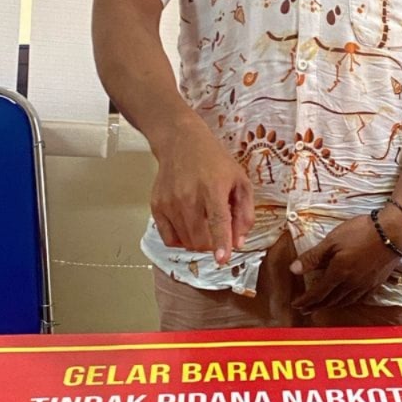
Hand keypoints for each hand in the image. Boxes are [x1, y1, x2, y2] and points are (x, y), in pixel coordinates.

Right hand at [151, 115, 254, 264]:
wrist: (181, 142)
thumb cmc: (214, 161)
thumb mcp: (240, 181)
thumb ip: (244, 213)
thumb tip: (239, 242)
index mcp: (213, 188)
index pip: (217, 221)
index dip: (220, 242)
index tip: (222, 259)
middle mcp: (189, 196)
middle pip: (199, 238)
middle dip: (211, 245)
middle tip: (216, 234)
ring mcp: (170, 202)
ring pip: (185, 241)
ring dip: (197, 242)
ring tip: (203, 223)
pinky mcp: (157, 206)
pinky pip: (168, 238)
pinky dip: (180, 240)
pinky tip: (188, 226)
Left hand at [290, 210, 401, 312]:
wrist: (393, 232)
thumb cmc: (360, 232)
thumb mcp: (332, 240)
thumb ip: (313, 257)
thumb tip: (293, 270)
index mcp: (338, 273)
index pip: (318, 292)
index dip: (306, 300)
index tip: (296, 305)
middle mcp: (351, 284)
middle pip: (330, 300)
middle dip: (316, 306)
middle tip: (305, 310)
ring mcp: (365, 284)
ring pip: (345, 301)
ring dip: (331, 306)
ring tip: (323, 307)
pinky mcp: (376, 282)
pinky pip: (360, 298)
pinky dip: (349, 302)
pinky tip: (348, 300)